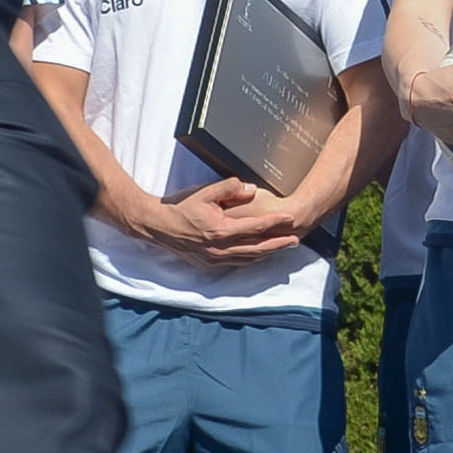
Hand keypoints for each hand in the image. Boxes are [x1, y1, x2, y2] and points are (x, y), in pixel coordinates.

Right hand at [121, 174, 303, 263]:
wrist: (157, 226)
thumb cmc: (180, 207)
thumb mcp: (205, 192)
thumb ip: (230, 188)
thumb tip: (252, 189)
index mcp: (220, 230)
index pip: (255, 227)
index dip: (275, 223)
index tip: (291, 218)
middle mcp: (219, 249)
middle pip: (257, 248)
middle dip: (279, 244)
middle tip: (295, 239)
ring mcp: (214, 259)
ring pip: (248, 258)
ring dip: (267, 253)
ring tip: (283, 246)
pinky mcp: (209, 264)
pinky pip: (236, 262)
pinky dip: (251, 258)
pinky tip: (260, 254)